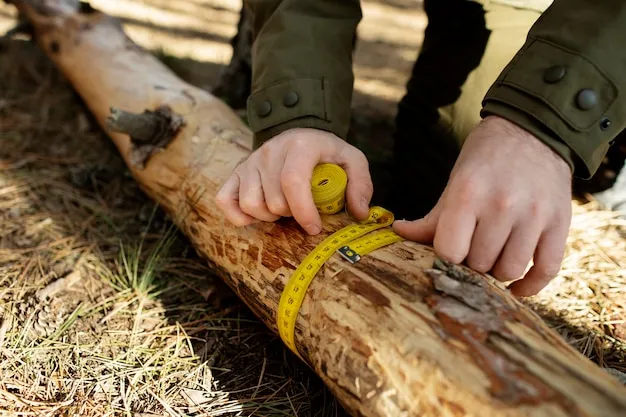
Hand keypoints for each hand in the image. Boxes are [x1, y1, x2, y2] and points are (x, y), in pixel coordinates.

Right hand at [216, 128, 372, 234]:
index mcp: (300, 145)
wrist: (299, 134)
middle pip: (274, 200)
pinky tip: (258, 215)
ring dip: (269, 216)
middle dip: (291, 214)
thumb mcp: (352, 160)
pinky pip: (226, 201)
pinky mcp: (236, 172)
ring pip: (250, 205)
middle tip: (302, 209)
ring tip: (283, 209)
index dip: (303, 211)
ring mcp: (250, 161)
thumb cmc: (326, 153)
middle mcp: (270, 151)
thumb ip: (361, 184)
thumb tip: (359, 213)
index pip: (293, 182)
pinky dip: (240, 216)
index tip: (314, 228)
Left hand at [393, 115, 572, 295]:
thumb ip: (432, 217)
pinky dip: (530, 286)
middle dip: (472, 263)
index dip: (446, 257)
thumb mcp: (455, 183)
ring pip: (510, 270)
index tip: (449, 251)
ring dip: (497, 272)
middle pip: (480, 264)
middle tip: (472, 250)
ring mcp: (534, 215)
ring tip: (492, 258)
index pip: (450, 252)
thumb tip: (397, 234)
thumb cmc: (485, 159)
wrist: (533, 131)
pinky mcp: (560, 223)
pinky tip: (517, 287)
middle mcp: (502, 205)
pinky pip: (546, 270)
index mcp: (468, 194)